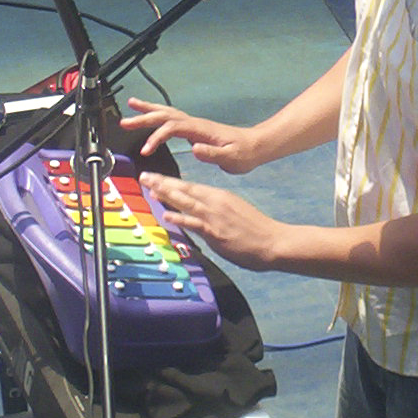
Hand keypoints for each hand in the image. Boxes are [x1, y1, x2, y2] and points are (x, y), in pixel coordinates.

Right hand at [119, 97, 263, 173]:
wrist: (256, 146)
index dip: (157, 137)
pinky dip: (158, 116)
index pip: (173, 128)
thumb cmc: (245, 153)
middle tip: (124, 121)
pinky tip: (151, 119)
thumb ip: (213, 153)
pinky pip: (172, 120)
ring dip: (148, 111)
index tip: (146, 150)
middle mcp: (196, 124)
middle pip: (165, 115)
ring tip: (131, 107)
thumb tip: (194, 148)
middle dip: (144, 118)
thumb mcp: (232, 158)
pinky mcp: (195, 130)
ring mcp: (195, 125)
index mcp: (201, 130)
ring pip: (167, 113)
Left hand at [139, 171, 283, 272]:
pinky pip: (195, 224)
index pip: (190, 187)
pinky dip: (180, 218)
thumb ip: (216, 211)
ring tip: (149, 189)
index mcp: (220, 196)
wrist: (274, 241)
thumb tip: (199, 214)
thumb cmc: (256, 230)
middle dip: (162, 183)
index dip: (170, 183)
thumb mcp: (235, 212)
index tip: (154, 179)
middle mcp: (215, 202)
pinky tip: (167, 214)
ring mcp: (215, 217)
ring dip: (166, 195)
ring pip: (186, 202)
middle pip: (184, 190)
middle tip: (144, 176)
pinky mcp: (216, 232)